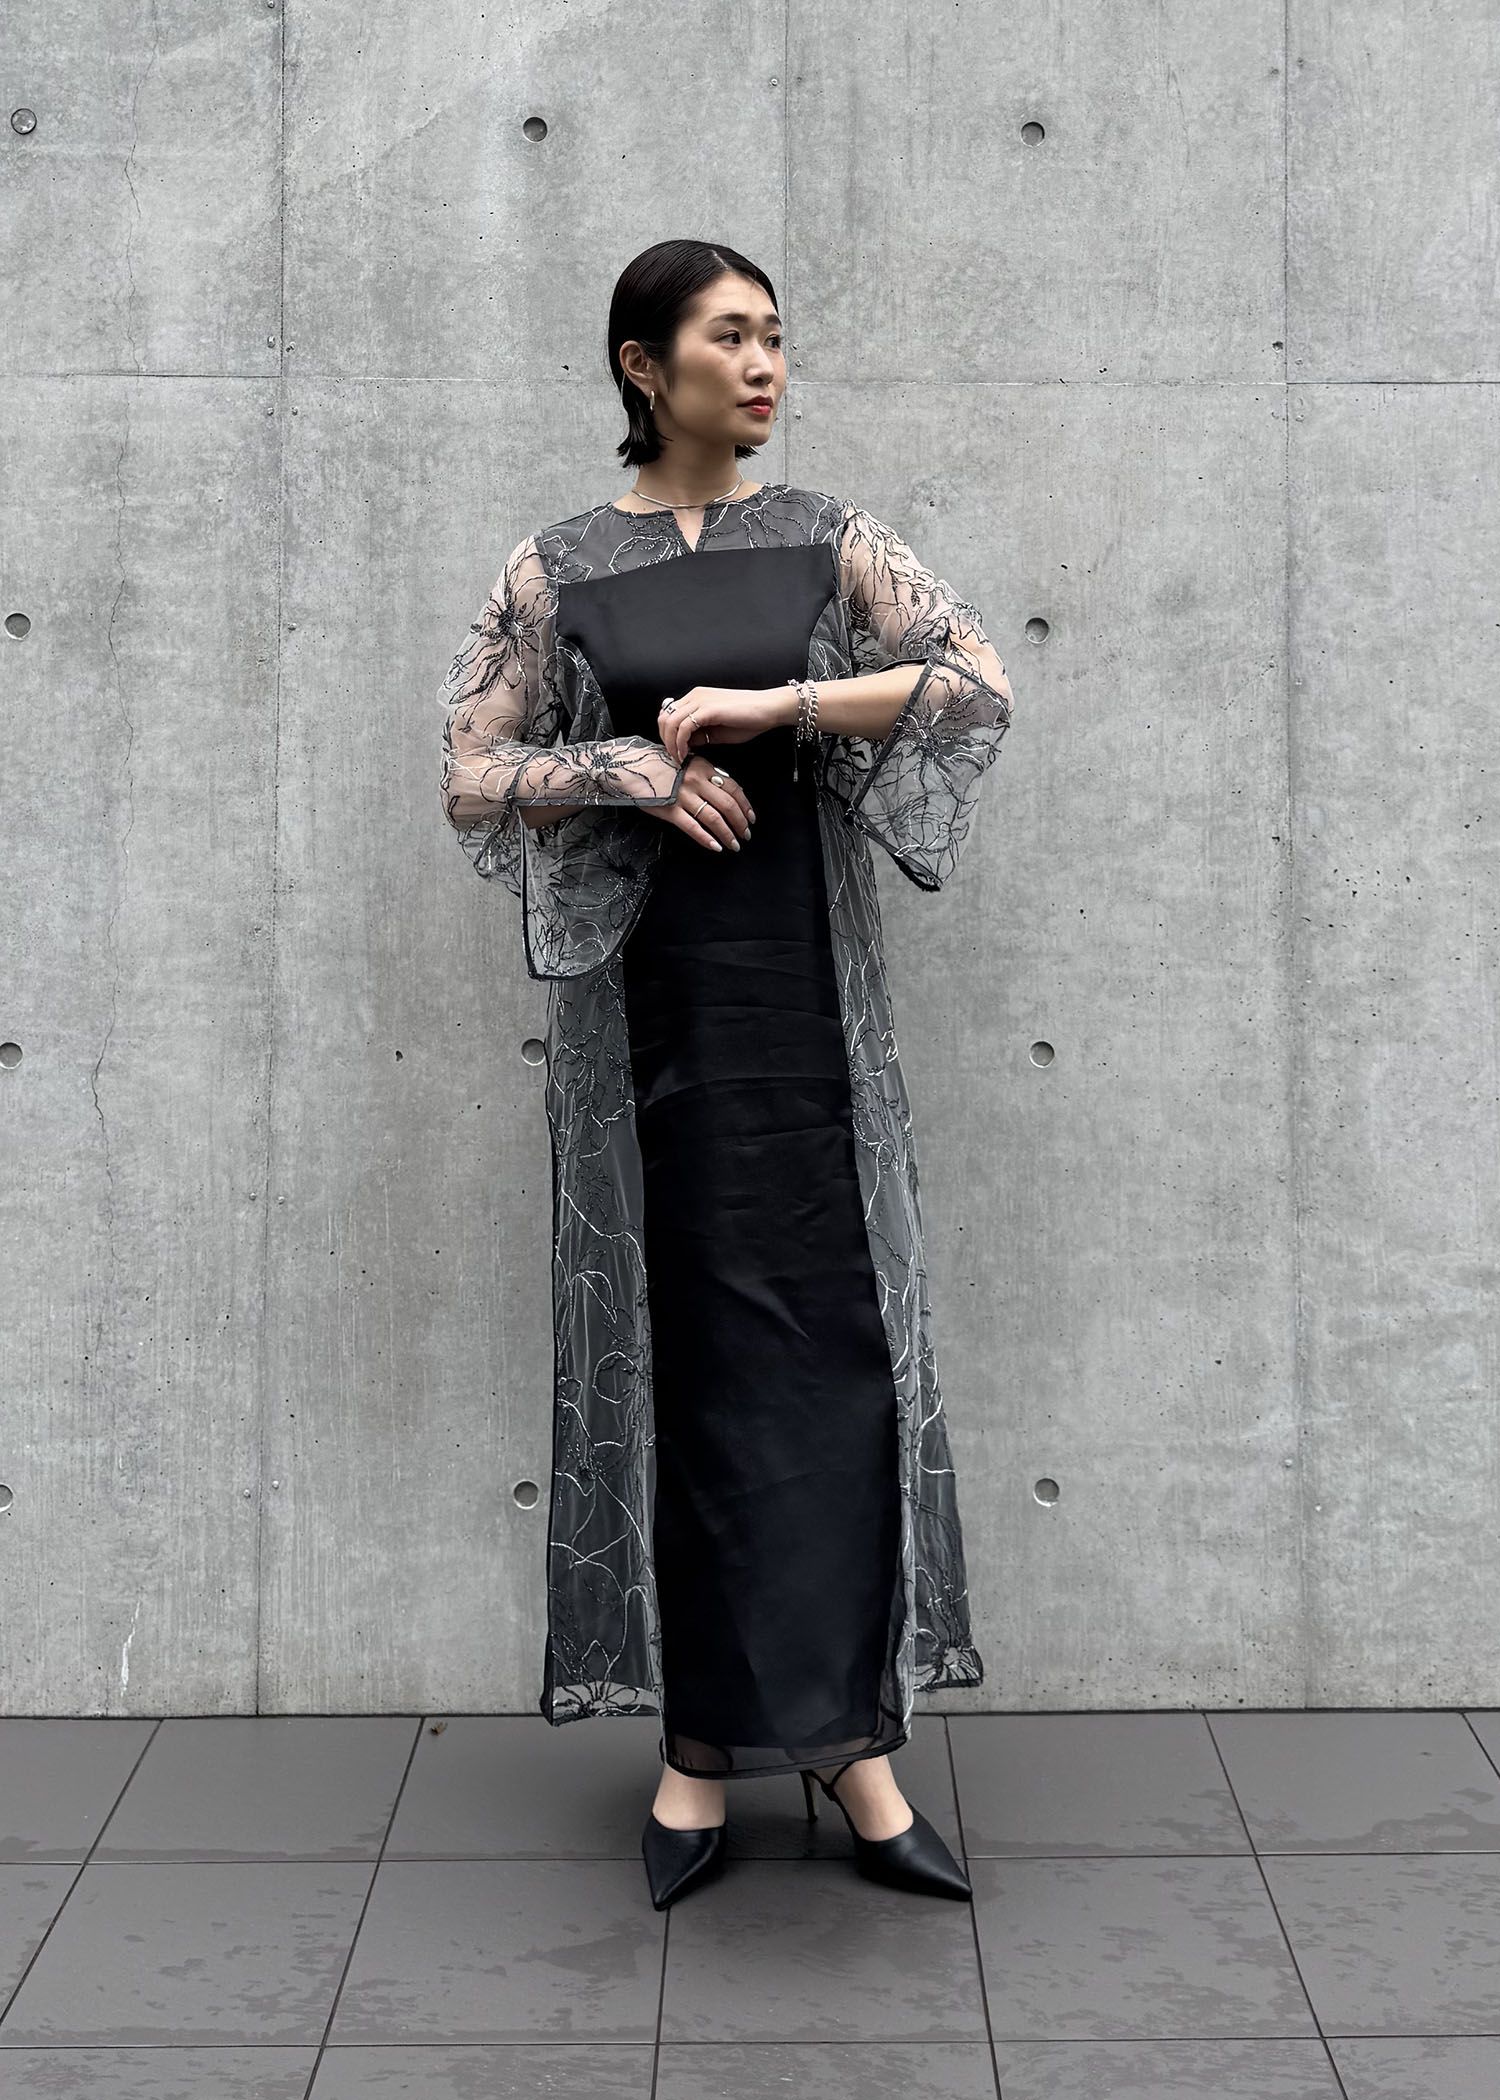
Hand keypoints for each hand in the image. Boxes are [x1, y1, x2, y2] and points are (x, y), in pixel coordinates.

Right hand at [645, 752, 754, 853]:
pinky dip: (706, 839)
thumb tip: (728, 792)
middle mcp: (696, 781)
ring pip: (713, 818)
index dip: (745, 805)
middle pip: (727, 805)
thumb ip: (706, 775)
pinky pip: (693, 827)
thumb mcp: (687, 763)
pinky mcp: (670, 810)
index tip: (751, 817)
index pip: (733, 788)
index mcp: (703, 768)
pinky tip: (715, 847)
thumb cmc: (660, 767)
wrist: (631, 768)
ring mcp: (683, 796)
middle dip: (740, 823)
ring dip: (727, 834)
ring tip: (734, 844)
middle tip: (746, 835)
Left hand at [656, 685, 791, 763]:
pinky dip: (681, 743)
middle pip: (664, 717)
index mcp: (696, 698)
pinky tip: (686, 754)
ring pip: (670, 722)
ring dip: (671, 744)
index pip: (668, 714)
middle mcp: (694, 696)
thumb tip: (685, 745)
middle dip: (665, 740)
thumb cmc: (747, 719)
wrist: (768, 709)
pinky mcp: (707, 709)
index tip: (674, 751)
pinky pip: (683, 727)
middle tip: (674, 757)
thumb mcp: (717, 730)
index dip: (667, 735)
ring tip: (679, 758)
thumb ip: (700, 735)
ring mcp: (700, 700)